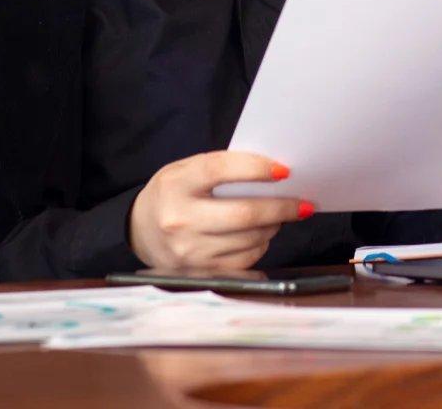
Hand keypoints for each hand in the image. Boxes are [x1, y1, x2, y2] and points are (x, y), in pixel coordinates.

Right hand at [128, 150, 312, 272]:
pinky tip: (258, 235)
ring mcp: (188, 252)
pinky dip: (259, 246)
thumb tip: (275, 174)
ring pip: (250, 240)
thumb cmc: (173, 194)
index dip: (256, 168)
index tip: (284, 171)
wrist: (138, 230)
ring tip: (276, 216)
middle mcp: (179, 220)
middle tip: (303, 203)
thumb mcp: (187, 170)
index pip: (220, 170)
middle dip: (282, 207)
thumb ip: (222, 168)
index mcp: (176, 184)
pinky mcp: (199, 273)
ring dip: (273, 226)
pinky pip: (245, 261)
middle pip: (244, 214)